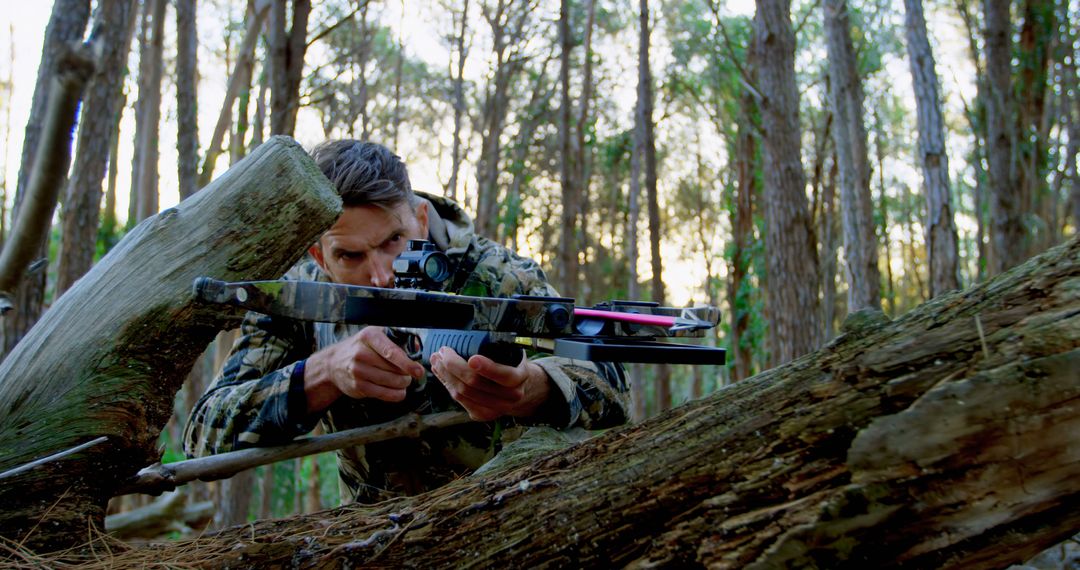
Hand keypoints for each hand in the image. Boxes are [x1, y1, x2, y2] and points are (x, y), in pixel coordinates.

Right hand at [304, 326, 425, 412]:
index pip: (391, 352)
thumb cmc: (361, 347)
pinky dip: (395, 394)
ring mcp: (358, 371)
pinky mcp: (358, 386)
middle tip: (410, 374)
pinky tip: (399, 391)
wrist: (334, 363)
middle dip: (407, 374)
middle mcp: (361, 353)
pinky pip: (383, 394)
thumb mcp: (375, 335)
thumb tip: (417, 349)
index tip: (418, 371)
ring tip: (404, 381)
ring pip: (390, 383)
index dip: (407, 363)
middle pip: (394, 370)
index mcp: (369, 336)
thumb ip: (397, 339)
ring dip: (402, 384)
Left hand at [428, 347, 551, 420]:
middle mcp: (510, 396)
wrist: (517, 388)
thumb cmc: (510, 365)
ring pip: (463, 393)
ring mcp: (496, 408)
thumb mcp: (512, 352)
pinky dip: (447, 385)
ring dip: (445, 375)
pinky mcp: (482, 414)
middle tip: (443, 352)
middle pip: (475, 384)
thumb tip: (469, 331)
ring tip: (437, 361)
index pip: (504, 375)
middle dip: (454, 366)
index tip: (472, 358)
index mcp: (519, 377)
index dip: (487, 367)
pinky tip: (441, 374)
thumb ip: (498, 345)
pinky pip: (459, 400)